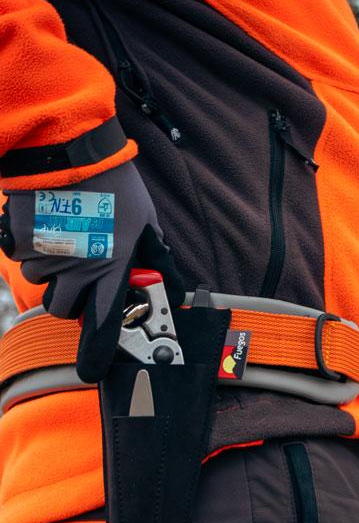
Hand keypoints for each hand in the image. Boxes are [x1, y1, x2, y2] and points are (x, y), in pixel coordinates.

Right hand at [0, 161, 183, 381]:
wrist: (69, 150)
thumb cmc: (116, 187)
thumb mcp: (148, 225)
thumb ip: (158, 261)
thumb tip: (176, 288)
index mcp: (111, 269)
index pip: (104, 324)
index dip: (96, 352)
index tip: (90, 371)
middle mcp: (76, 270)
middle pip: (64, 309)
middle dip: (72, 299)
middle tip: (83, 275)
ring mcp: (44, 257)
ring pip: (40, 285)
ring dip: (51, 273)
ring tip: (67, 241)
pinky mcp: (17, 241)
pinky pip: (21, 259)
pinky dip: (30, 250)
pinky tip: (47, 227)